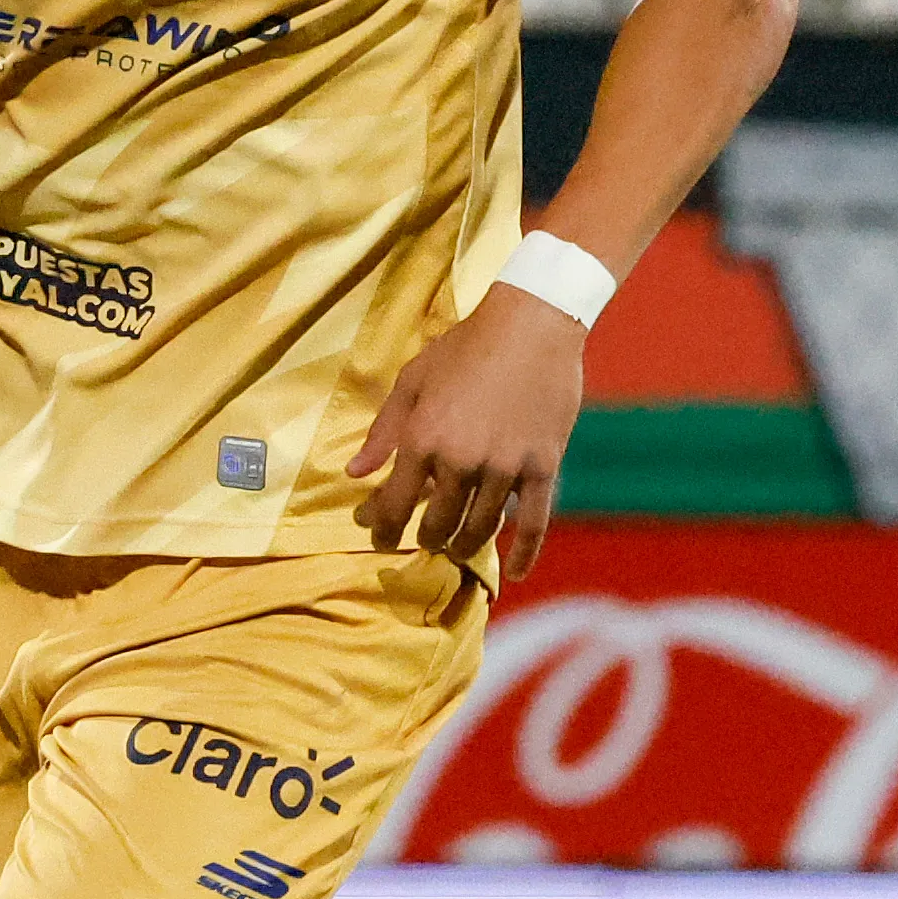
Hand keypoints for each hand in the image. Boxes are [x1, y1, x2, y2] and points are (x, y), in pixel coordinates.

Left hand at [354, 288, 584, 574]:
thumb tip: (354, 473)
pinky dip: (526, 554)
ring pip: (480, 528)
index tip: (378, 537)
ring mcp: (505, 467)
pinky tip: (516, 575)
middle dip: (425, 537)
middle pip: (437, 523)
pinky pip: (534, 523)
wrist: (532, 323)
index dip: (381, 527)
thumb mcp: (412, 380)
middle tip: (423, 539)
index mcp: (422, 439)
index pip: (393, 504)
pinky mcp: (543, 467)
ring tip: (457, 547)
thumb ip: (383, 431)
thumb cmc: (465, 347)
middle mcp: (461, 460)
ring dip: (464, 544)